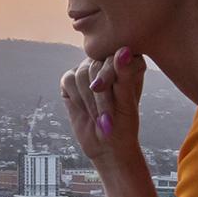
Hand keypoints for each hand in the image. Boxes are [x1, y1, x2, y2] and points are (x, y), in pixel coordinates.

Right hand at [58, 47, 146, 172]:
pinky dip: (77, 98)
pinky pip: (68, 80)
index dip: (111, 74)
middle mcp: (108, 63)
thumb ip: (125, 76)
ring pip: (81, 73)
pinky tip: (85, 111)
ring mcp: (88, 71)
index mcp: (129, 63)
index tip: (114, 95)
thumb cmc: (124, 125)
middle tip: (106, 117)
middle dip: (100, 95)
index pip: (115, 55)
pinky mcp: (71, 82)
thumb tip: (123, 50)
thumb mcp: (127, 102)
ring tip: (98, 118)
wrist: (107, 146)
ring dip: (88, 100)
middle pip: (96, 65)